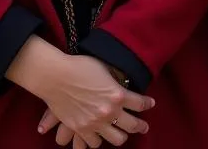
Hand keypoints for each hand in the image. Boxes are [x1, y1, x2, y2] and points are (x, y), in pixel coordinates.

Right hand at [7, 38, 152, 146]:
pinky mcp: (81, 129)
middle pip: (133, 125)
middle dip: (141, 126)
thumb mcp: (105, 70)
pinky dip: (99, 140)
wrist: (56, 76)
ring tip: (121, 132)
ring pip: (117, 139)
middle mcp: (110, 111)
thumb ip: (115, 82)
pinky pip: (95, 143)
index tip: (151, 104)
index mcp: (118, 94)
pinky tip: (101, 135)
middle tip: (143, 126)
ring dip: (121, 135)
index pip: (141, 103)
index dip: (148, 104)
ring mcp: (95, 123)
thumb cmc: (80, 67)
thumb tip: (121, 84)